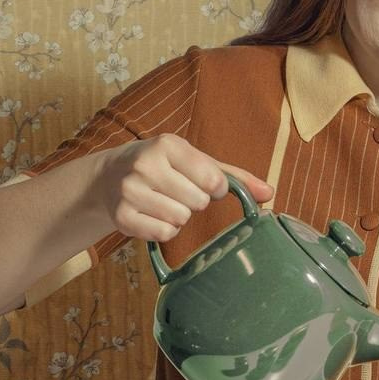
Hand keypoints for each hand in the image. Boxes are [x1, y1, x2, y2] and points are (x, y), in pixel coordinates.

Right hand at [94, 134, 273, 242]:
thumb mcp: (195, 161)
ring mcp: (130, 191)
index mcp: (168, 145)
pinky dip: (165, 230)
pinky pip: (163, 234)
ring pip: (180, 220)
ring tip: (163, 201)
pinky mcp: (121, 216)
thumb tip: (269, 193)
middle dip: (194, 202)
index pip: (213, 181)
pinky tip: (152, 215)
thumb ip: (234, 176)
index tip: (201, 182)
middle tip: (177, 191)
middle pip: (198, 203)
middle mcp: (145, 165)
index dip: (214, 188)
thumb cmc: (164, 166)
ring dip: (179, 216)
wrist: (109, 176)